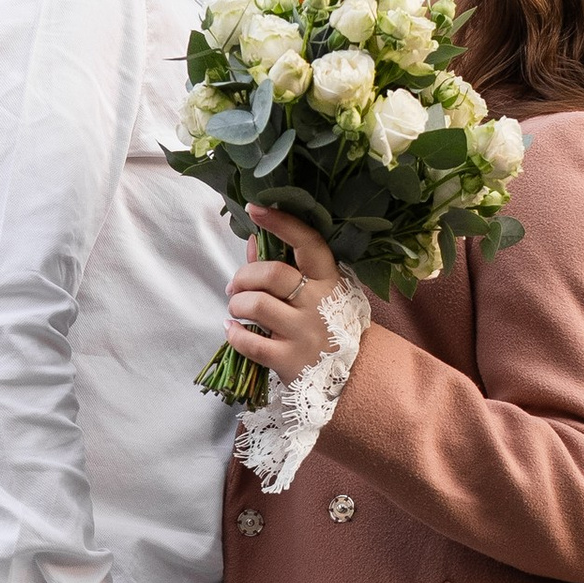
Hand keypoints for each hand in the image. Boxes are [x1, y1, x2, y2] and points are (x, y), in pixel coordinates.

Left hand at [223, 215, 342, 382]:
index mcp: (328, 279)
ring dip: (236, 304)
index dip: (281, 223)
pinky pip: (251, 343)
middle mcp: (319, 303)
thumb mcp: (315, 292)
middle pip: (273, 274)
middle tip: (234, 287)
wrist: (350, 374)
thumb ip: (284, 266)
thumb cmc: (326, 324)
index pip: (307, 242)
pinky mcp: (290, 360)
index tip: (256, 208)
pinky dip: (234, 334)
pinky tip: (233, 330)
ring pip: (257, 306)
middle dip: (244, 276)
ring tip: (236, 309)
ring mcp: (305, 333)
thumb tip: (254, 240)